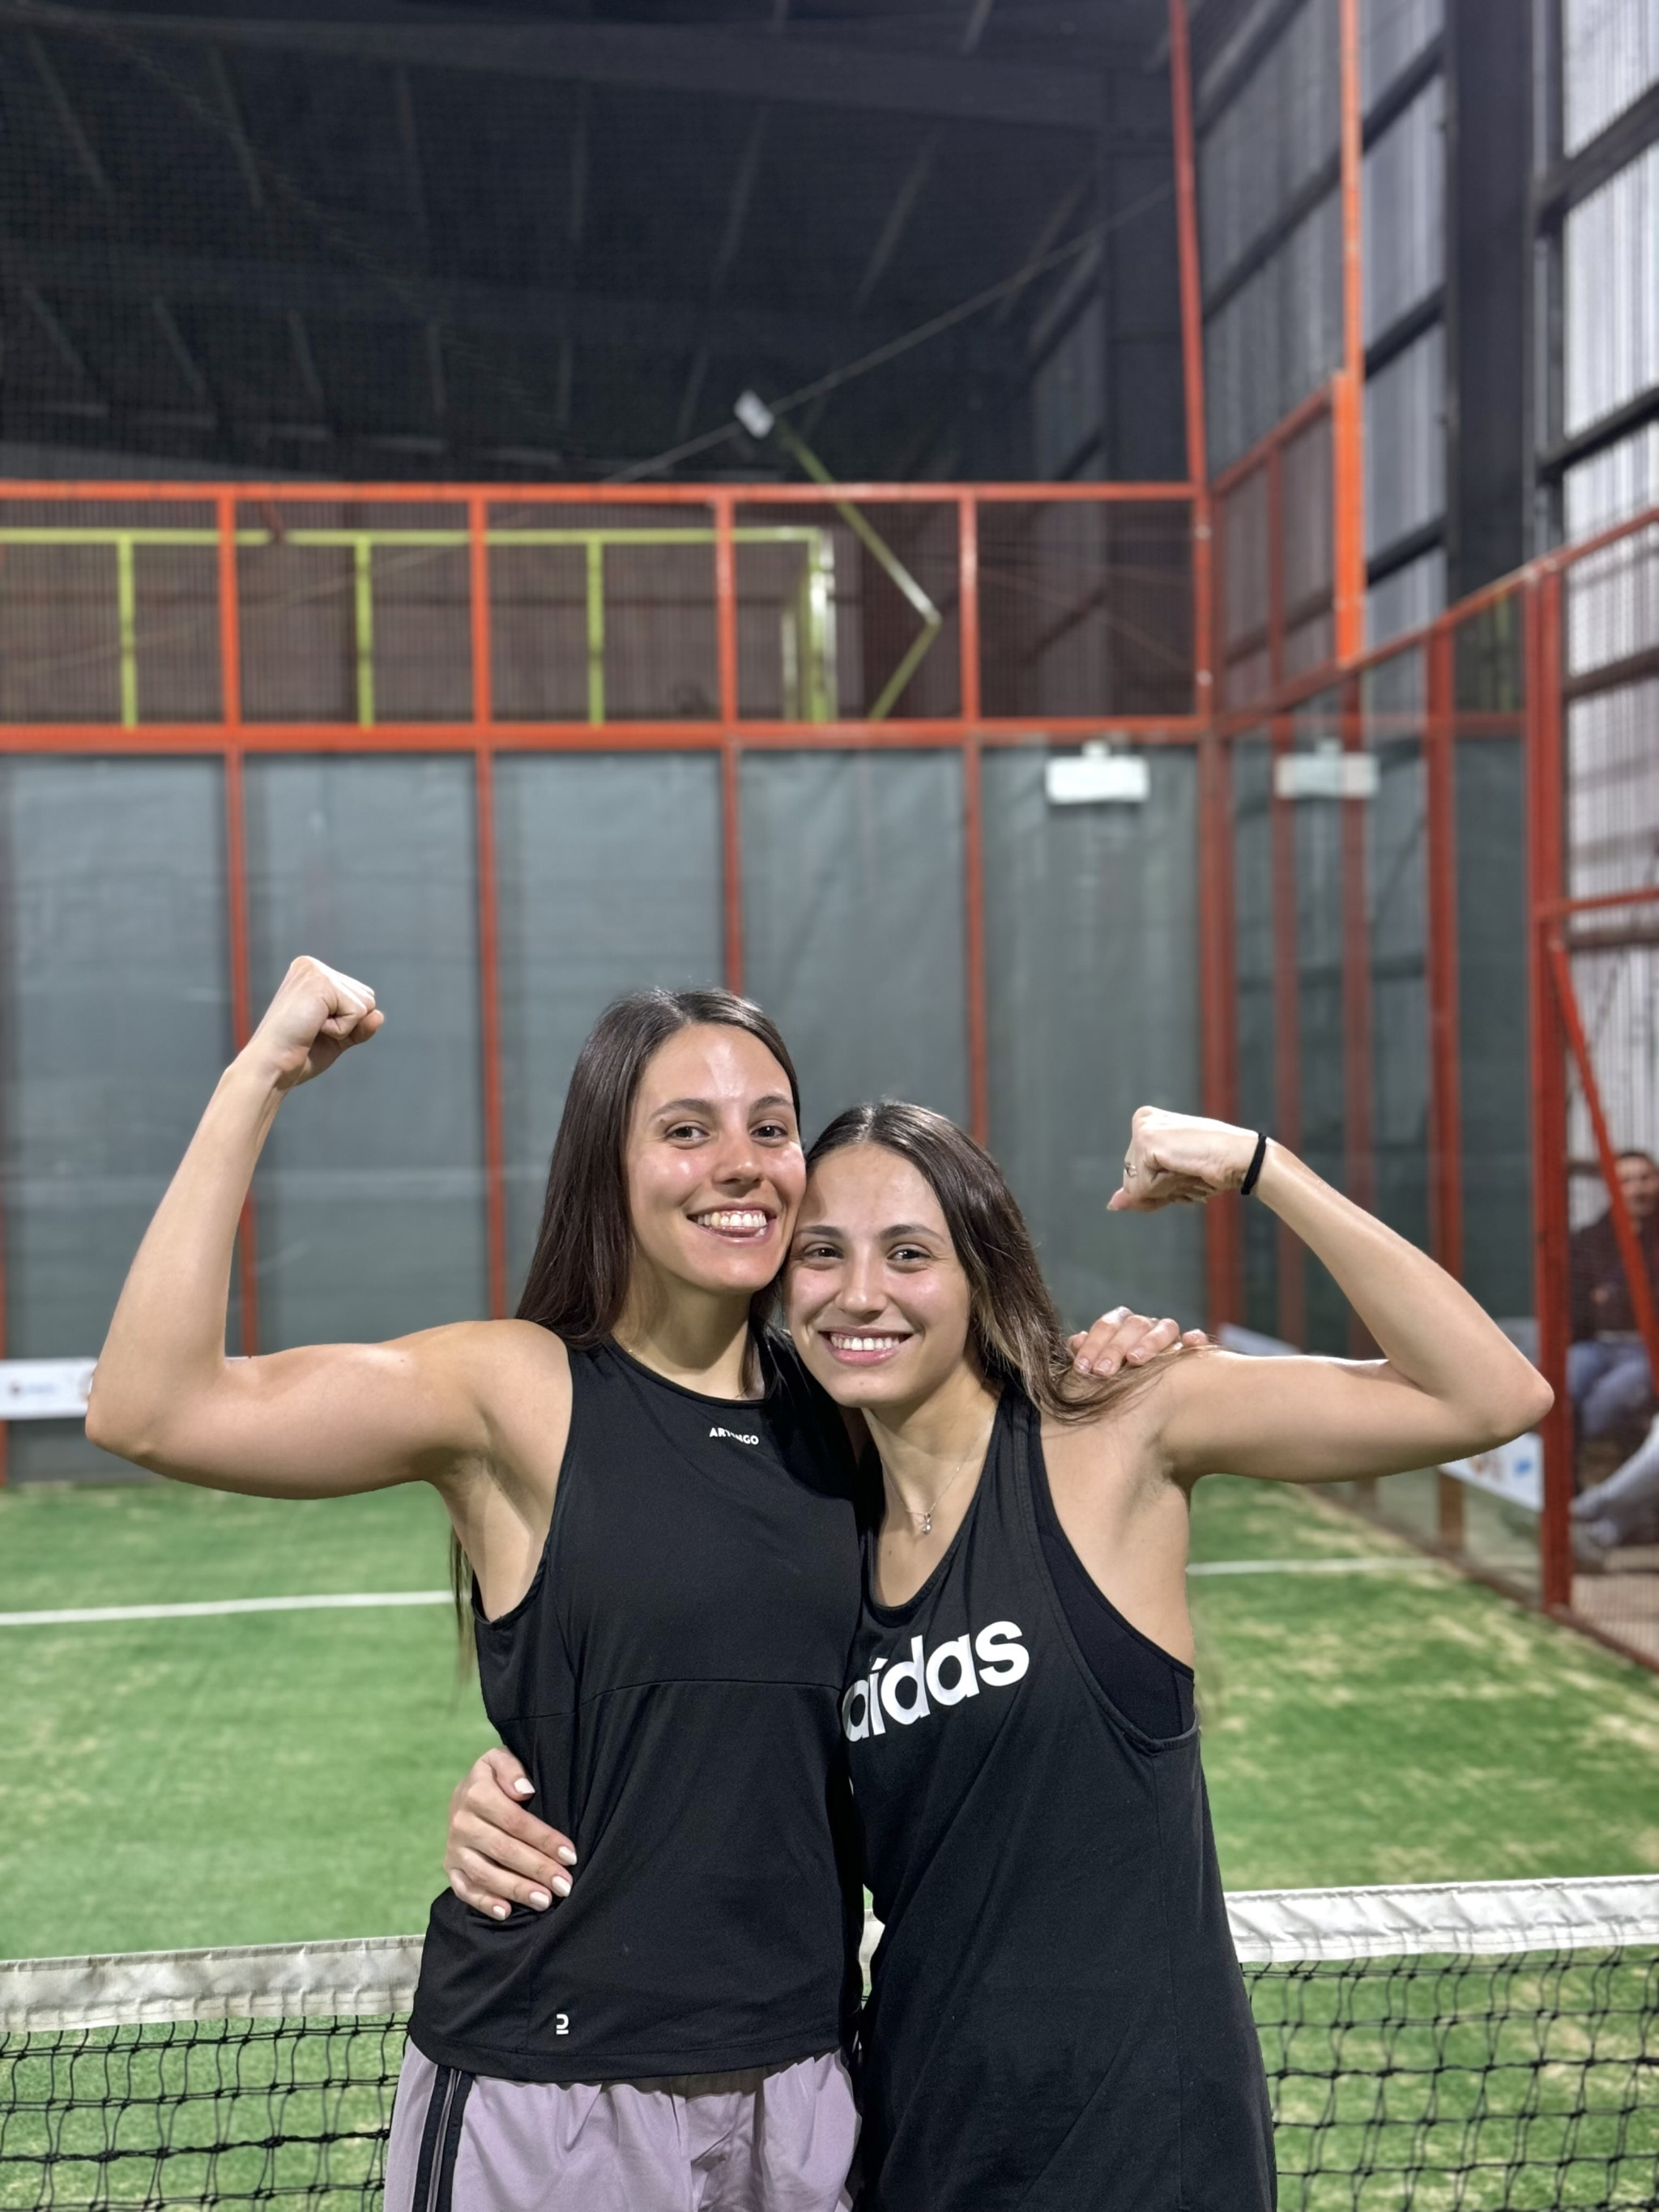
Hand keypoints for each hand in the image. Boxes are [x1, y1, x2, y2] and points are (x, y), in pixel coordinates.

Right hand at [245, 956, 383, 1091]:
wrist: (271, 1065)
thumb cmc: (296, 1053)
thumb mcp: (336, 1038)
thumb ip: (359, 1026)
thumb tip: (379, 1015)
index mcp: (312, 974)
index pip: (359, 997)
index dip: (346, 1023)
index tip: (313, 1028)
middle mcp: (312, 966)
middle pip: (367, 997)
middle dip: (349, 1023)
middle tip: (313, 1029)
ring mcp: (316, 971)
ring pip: (366, 1004)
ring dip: (344, 1026)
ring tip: (311, 1027)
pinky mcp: (322, 983)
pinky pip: (358, 1012)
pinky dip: (341, 1029)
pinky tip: (313, 1027)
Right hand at [445, 1748, 577, 1919]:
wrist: (467, 1790)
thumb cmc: (496, 1777)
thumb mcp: (501, 1759)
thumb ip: (511, 1768)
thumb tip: (525, 1791)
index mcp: (476, 1793)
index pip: (515, 1821)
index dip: (544, 1839)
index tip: (570, 1854)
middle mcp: (461, 1822)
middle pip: (504, 1850)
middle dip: (537, 1869)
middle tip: (564, 1886)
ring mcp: (454, 1848)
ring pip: (485, 1874)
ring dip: (516, 1889)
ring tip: (544, 1901)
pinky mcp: (450, 1867)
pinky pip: (464, 1889)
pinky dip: (484, 1902)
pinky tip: (506, 1912)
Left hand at [1069, 1309, 1209, 1376]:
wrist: (1140, 1404)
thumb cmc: (1110, 1385)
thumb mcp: (1094, 1372)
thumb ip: (1086, 1356)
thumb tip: (1075, 1342)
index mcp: (1119, 1326)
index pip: (1107, 1325)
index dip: (1093, 1344)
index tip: (1083, 1368)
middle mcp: (1145, 1327)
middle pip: (1134, 1324)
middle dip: (1115, 1347)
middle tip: (1103, 1372)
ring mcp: (1168, 1336)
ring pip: (1165, 1327)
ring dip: (1150, 1341)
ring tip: (1135, 1361)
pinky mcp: (1190, 1350)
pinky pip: (1196, 1338)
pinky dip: (1194, 1338)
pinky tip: (1190, 1343)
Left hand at [1107, 1106, 1258, 1212]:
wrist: (1241, 1158)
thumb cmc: (1213, 1168)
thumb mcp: (1171, 1181)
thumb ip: (1141, 1191)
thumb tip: (1112, 1204)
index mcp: (1147, 1123)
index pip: (1133, 1174)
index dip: (1157, 1186)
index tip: (1184, 1168)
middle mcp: (1141, 1120)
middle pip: (1130, 1180)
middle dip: (1159, 1190)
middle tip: (1190, 1171)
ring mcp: (1143, 1129)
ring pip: (1135, 1187)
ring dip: (1165, 1190)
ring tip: (1190, 1169)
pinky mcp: (1146, 1141)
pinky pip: (1143, 1188)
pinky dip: (1167, 1188)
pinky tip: (1187, 1168)